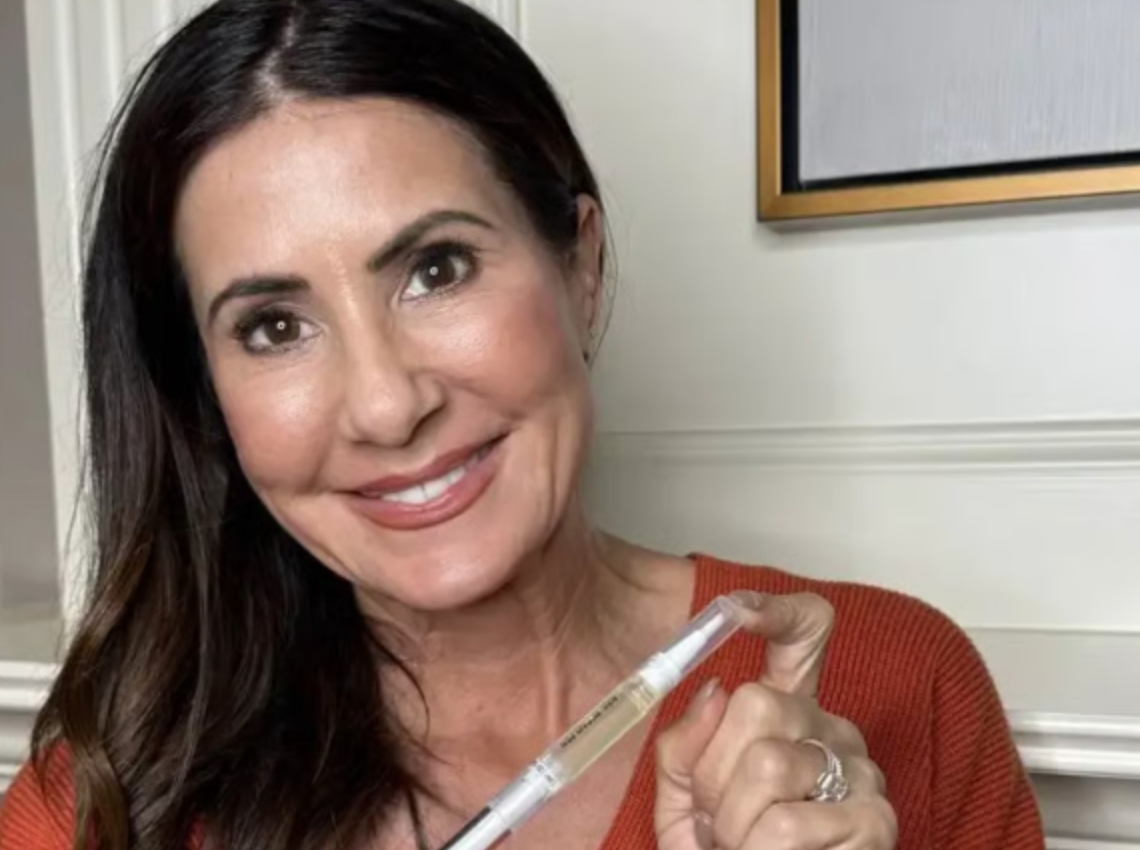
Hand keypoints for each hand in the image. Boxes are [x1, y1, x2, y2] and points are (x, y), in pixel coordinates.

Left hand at [653, 593, 897, 849]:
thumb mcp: (685, 800)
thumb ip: (684, 748)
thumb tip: (712, 694)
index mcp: (789, 713)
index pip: (806, 632)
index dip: (774, 609)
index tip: (734, 611)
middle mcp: (831, 729)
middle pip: (757, 703)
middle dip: (710, 772)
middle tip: (713, 816)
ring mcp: (860, 773)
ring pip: (767, 766)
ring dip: (730, 824)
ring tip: (738, 848)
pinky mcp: (875, 822)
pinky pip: (788, 824)